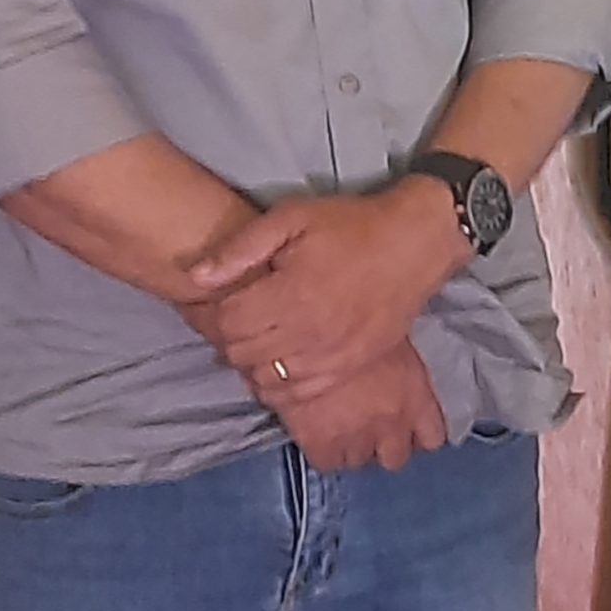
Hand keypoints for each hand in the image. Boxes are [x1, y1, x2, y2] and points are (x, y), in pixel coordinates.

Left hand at [185, 183, 467, 403]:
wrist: (415, 243)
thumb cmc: (352, 225)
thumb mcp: (293, 217)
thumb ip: (242, 248)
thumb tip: (195, 276)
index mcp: (291, 293)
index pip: (229, 323)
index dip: (215, 312)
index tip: (222, 299)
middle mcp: (309, 332)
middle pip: (242, 353)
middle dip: (230, 337)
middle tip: (239, 316)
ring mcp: (331, 355)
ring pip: (267, 379)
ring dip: (253, 361)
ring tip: (259, 337)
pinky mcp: (350, 366)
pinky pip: (299, 393)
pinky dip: (280, 385)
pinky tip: (280, 363)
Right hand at [279, 341, 448, 472]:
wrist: (317, 331)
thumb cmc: (359, 321)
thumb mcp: (396, 340)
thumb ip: (403, 365)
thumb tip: (400, 366)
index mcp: (417, 398)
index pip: (432, 437)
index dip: (418, 435)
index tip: (409, 428)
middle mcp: (392, 424)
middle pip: (395, 457)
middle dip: (383, 445)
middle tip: (369, 428)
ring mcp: (357, 438)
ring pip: (359, 461)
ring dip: (352, 448)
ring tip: (340, 428)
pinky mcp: (323, 444)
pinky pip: (327, 462)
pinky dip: (323, 452)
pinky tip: (317, 434)